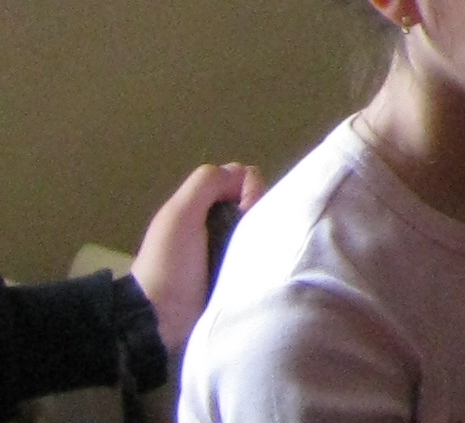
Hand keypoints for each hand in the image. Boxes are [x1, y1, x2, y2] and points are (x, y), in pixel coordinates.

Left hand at [133, 162, 264, 350]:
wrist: (160, 321)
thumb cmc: (169, 265)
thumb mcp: (178, 215)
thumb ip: (207, 182)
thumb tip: (244, 178)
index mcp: (201, 206)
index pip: (244, 179)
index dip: (249, 188)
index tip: (244, 211)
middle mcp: (218, 223)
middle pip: (257, 201)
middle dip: (260, 212)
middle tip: (250, 236)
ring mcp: (230, 251)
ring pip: (263, 226)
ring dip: (265, 235)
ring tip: (257, 253)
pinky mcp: (240, 276)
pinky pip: (266, 254)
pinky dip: (268, 256)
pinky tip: (263, 265)